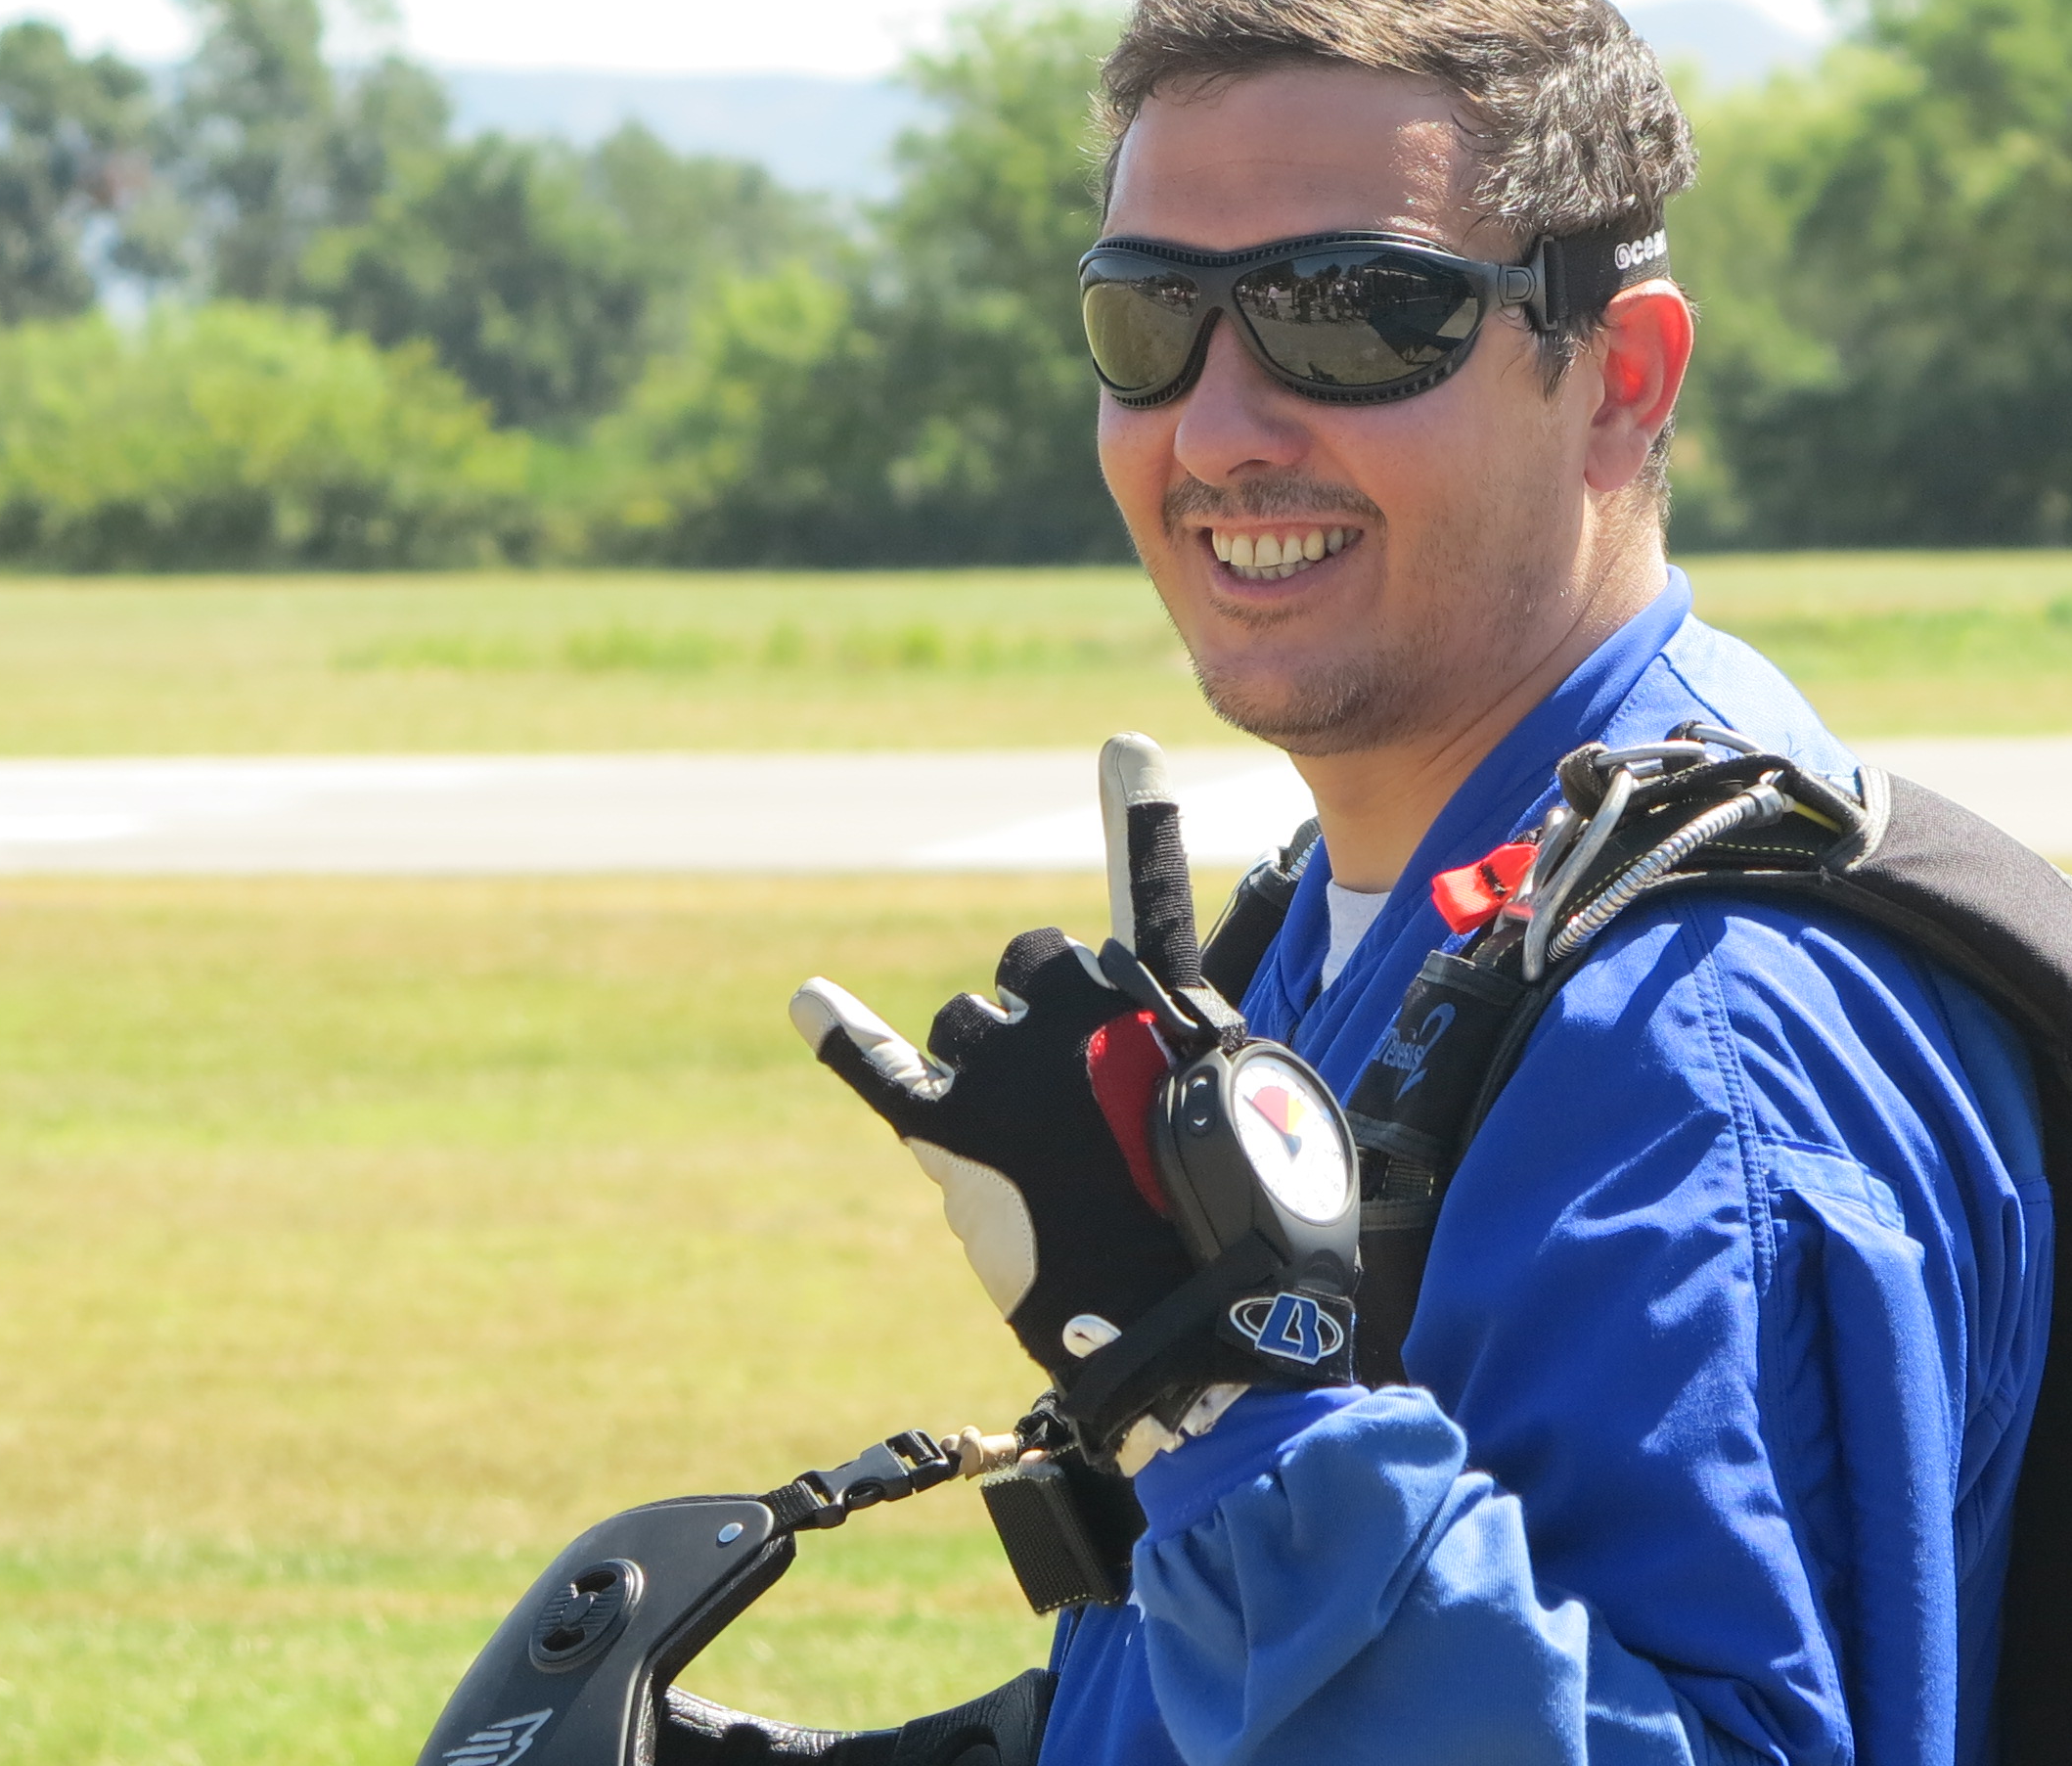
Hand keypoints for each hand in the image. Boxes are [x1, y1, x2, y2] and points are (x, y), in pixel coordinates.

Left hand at [794, 736, 1359, 1469]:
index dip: (1137, 815)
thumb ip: (1198, 1064)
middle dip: (1039, 1018)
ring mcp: (1009, 1056)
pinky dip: (841, 1032)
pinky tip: (811, 1003)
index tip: (1124, 746)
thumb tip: (1137, 1074)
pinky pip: (882, 1064)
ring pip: (963, 1025)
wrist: (1192, 1325)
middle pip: (1031, 964)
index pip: (1149, 892)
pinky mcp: (949, 1124)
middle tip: (1074, 1109)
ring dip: (980, 1068)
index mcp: (1167, 999)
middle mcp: (1079, 1002)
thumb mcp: (1260, 1119)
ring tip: (1026, 1156)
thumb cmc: (1240, 1238)